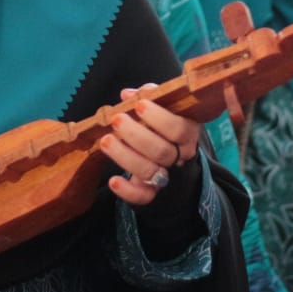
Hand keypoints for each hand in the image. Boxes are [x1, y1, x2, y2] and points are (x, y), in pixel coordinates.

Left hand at [101, 85, 200, 206]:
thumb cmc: (160, 126)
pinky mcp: (151, 192)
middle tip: (116, 119)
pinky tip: (113, 181)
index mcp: (187, 132)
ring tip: (105, 140)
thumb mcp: (160, 108)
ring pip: (150, 171)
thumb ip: (147, 97)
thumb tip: (128, 95)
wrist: (169, 161)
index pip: (179, 127)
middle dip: (136, 134)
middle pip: (162, 150)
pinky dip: (127, 191)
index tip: (139, 105)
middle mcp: (180, 156)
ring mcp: (167, 176)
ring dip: (125, 156)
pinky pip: (143, 197)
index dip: (159, 117)